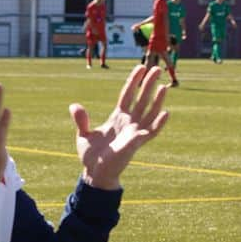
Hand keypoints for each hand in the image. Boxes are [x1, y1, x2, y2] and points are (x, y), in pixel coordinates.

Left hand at [68, 64, 168, 190]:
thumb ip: (81, 120)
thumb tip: (74, 106)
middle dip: (149, 84)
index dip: (134, 81)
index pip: (127, 94)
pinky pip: (151, 131)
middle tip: (157, 68)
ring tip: (165, 86)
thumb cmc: (91, 156)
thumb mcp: (83, 134)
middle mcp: (128, 122)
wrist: (95, 174)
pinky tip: (166, 113)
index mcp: (117, 117)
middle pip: (141, 99)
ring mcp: (134, 132)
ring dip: (157, 100)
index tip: (140, 67)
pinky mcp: (136, 143)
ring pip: (149, 112)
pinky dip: (159, 123)